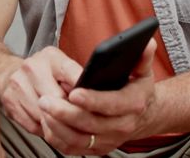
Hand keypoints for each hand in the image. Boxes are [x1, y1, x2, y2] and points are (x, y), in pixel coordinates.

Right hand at [0, 46, 83, 136]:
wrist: (6, 72)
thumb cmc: (41, 72)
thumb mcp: (61, 67)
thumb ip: (76, 80)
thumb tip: (96, 97)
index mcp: (51, 57)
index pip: (72, 74)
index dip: (83, 93)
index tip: (92, 105)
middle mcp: (32, 68)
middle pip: (57, 100)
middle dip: (70, 113)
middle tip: (80, 120)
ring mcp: (18, 84)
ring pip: (44, 116)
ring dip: (56, 124)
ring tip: (62, 119)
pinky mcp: (9, 101)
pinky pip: (32, 125)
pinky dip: (42, 128)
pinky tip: (45, 120)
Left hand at [37, 39, 157, 154]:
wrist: (144, 116)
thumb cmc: (138, 90)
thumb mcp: (143, 71)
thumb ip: (142, 56)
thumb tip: (147, 43)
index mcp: (133, 104)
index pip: (111, 104)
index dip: (92, 100)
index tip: (73, 92)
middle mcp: (122, 126)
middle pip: (90, 123)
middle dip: (65, 113)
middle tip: (45, 100)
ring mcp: (109, 140)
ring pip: (79, 139)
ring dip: (58, 126)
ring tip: (43, 110)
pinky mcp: (97, 148)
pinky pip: (74, 148)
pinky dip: (58, 138)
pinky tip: (47, 124)